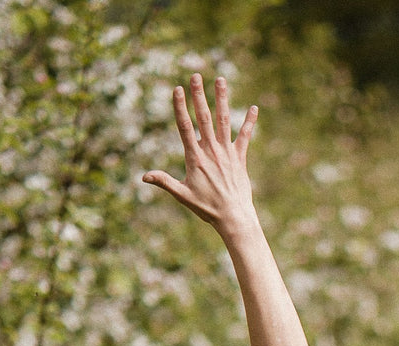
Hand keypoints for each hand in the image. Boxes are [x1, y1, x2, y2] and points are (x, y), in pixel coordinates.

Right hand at [142, 74, 258, 237]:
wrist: (233, 217)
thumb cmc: (207, 208)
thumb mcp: (183, 195)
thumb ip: (164, 182)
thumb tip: (143, 176)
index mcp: (195, 157)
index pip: (185, 127)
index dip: (180, 107)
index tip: (177, 89)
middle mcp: (211, 150)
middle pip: (204, 117)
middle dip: (199, 95)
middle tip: (196, 75)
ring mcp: (227, 153)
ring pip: (224, 121)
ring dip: (222, 99)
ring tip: (220, 80)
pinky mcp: (240, 158)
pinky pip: (245, 136)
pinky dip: (249, 122)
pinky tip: (254, 107)